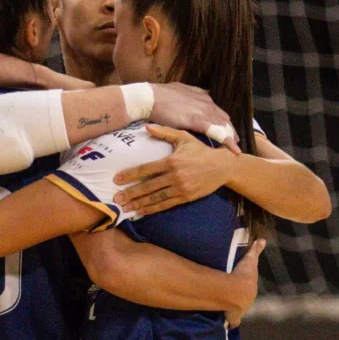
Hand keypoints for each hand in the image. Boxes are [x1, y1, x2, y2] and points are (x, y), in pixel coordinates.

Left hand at [116, 123, 239, 215]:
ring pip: (156, 198)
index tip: (117, 179)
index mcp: (171, 160)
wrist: (222, 166)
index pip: (146, 169)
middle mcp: (174, 175)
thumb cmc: (200, 151)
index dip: (130, 175)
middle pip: (148, 186)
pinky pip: (166, 204)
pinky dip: (153, 209)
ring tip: (126, 208)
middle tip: (116, 198)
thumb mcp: (183, 138)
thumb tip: (147, 128)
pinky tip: (142, 211)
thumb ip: (164, 132)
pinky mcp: (186, 197)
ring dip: (139, 203)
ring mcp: (180, 188)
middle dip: (131, 193)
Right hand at [145, 84, 235, 143]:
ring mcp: (204, 111)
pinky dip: (228, 142)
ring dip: (231, 137)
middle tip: (235, 141)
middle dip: (230, 130)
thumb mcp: (180, 91)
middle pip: (224, 119)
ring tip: (236, 149)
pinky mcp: (199, 121)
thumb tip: (195, 95)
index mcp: (202, 96)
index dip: (223, 121)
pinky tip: (234, 150)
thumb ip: (190, 94)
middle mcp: (207, 103)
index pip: (218, 111)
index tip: (227, 129)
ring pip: (224, 126)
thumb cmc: (160, 96)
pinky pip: (218, 133)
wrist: (150, 98)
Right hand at [224, 237, 265, 325]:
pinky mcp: (234, 318)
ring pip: (239, 311)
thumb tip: (263, 239)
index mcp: (251, 289)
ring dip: (234, 311)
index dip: (245, 289)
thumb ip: (255, 250)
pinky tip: (228, 325)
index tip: (241, 289)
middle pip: (245, 301)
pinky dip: (231, 322)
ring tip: (227, 309)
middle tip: (233, 298)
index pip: (249, 290)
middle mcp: (248, 301)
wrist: (237, 291)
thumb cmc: (244, 275)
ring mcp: (241, 311)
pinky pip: (233, 322)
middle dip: (240, 300)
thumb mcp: (250, 261)